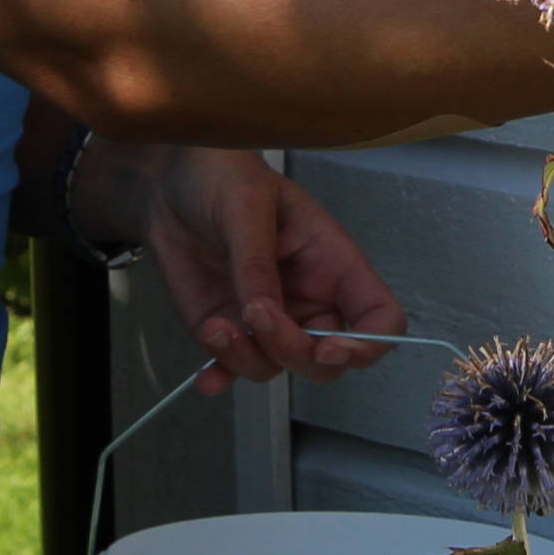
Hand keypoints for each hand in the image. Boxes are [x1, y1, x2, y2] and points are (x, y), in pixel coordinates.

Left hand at [101, 144, 410, 394]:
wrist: (173, 182)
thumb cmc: (225, 176)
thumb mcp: (246, 206)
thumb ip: (256, 263)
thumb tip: (260, 313)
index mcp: (333, 264)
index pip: (380, 318)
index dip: (369, 344)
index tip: (329, 347)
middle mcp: (308, 300)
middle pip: (327, 359)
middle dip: (294, 352)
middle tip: (254, 317)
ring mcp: (269, 319)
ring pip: (278, 367)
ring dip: (247, 359)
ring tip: (215, 328)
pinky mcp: (229, 328)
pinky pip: (233, 368)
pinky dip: (222, 376)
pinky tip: (207, 377)